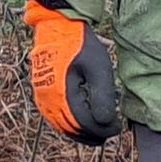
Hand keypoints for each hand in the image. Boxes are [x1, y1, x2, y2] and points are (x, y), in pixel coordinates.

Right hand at [27, 0, 118, 144]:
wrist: (57, 27)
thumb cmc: (80, 45)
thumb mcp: (98, 68)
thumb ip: (101, 96)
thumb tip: (105, 123)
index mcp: (62, 94)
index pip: (85, 124)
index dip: (103, 130)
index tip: (118, 126)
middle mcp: (48, 100)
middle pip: (73, 130)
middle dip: (94, 134)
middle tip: (112, 130)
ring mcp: (42, 98)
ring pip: (62, 127)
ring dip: (82, 132)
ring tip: (100, 131)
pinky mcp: (42, 94)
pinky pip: (55, 118)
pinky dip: (70, 125)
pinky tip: (83, 123)